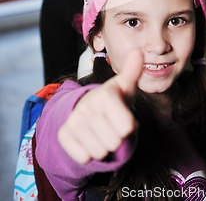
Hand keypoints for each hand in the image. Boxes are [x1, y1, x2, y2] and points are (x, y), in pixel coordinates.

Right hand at [58, 49, 142, 163]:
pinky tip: (89, 138)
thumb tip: (138, 51)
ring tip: (102, 131)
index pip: (127, 129)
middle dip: (116, 138)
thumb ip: (134, 72)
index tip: (123, 117)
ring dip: (103, 147)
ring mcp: (73, 120)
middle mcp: (87, 105)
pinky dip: (89, 153)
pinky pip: (83, 157)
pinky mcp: (63, 134)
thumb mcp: (126, 86)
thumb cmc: (114, 98)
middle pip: (114, 142)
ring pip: (99, 152)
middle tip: (112, 125)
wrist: (88, 106)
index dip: (129, 127)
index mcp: (106, 94)